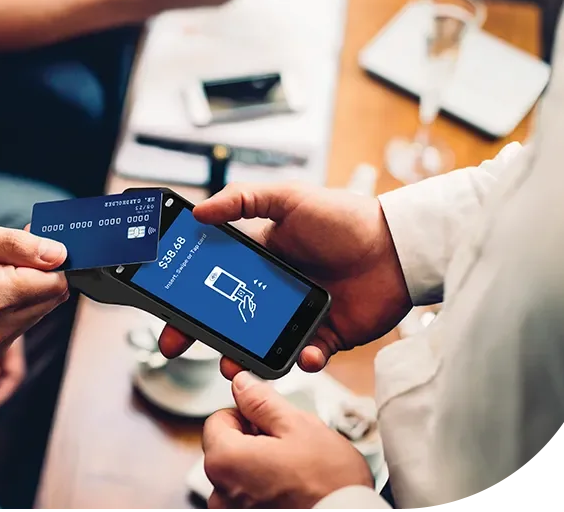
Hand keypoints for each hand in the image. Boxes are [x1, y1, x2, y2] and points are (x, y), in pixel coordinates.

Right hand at [0, 217, 68, 355]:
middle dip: (39, 270)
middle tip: (3, 252)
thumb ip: (14, 243)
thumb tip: (57, 253)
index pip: (57, 281)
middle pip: (53, 296)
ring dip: (26, 285)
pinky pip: (24, 319)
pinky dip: (15, 299)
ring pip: (41, 308)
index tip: (28, 241)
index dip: (50, 256)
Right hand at [158, 182, 411, 378]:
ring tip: (235, 365)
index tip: (166, 313)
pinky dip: (303, 360)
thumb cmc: (344, 218)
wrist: (397, 246)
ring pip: (261, 344)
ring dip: (244, 357)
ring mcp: (299, 315)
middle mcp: (275, 290)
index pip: (213, 281)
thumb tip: (199, 212)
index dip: (188, 298)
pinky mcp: (327, 336)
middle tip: (177, 347)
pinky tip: (306, 354)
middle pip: (228, 318)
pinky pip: (306, 356)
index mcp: (261, 259)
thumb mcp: (288, 199)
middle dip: (202, 335)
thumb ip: (243, 201)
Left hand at [204, 371, 372, 509]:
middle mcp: (221, 492)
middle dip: (254, 443)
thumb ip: (261, 402)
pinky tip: (290, 494)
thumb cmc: (330, 484)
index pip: (218, 420)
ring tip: (293, 474)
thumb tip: (242, 384)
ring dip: (259, 470)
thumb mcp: (298, 426)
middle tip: (289, 448)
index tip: (269, 422)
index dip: (246, 415)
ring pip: (239, 477)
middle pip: (227, 450)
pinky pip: (247, 501)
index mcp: (225, 460)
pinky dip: (264, 494)